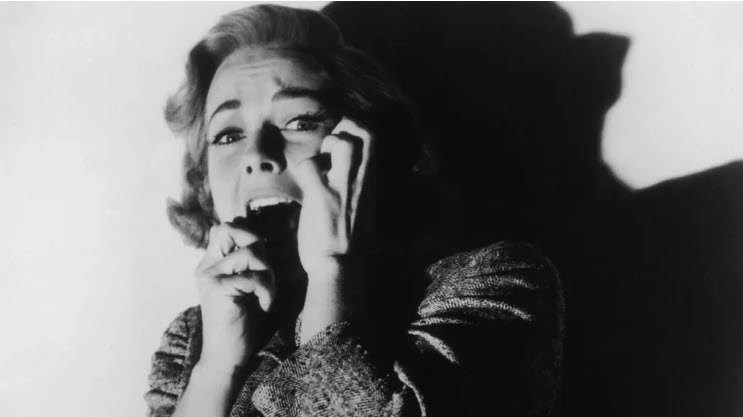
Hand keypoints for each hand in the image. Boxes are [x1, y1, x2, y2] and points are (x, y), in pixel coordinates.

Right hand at [194, 223, 276, 369]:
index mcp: (210, 264)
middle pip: (233, 230)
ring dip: (267, 274)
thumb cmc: (241, 322)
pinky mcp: (218, 289)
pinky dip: (266, 291)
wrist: (226, 356)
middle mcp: (206, 267)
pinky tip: (264, 306)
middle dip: (259, 249)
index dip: (248, 235)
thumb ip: (245, 261)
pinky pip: (253, 276)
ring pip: (250, 253)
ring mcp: (209, 277)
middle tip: (264, 276)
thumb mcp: (246, 285)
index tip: (258, 264)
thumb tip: (249, 230)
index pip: (225, 228)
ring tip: (265, 294)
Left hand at [294, 117, 373, 281]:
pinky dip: (306, 170)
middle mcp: (360, 181)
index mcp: (370, 183)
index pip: (373, 140)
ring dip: (328, 145)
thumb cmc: (348, 243)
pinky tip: (306, 185)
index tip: (344, 136)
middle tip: (331, 145)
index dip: (356, 128)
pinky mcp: (322, 196)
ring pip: (342, 143)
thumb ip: (354, 187)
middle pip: (363, 133)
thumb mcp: (361, 209)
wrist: (339, 266)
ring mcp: (342, 187)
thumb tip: (338, 173)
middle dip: (345, 128)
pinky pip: (310, 166)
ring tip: (321, 163)